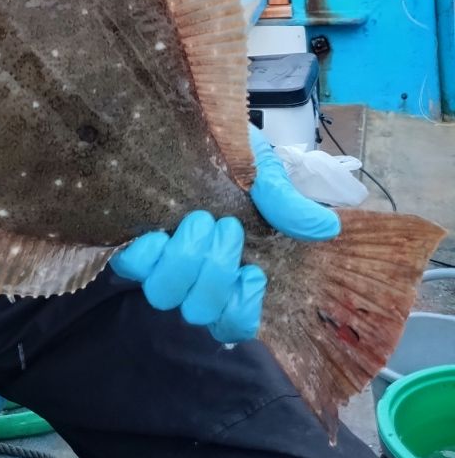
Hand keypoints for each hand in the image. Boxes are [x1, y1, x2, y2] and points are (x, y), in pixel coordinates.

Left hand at [108, 126, 340, 341]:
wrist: (202, 132)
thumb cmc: (238, 163)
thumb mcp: (268, 178)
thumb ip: (289, 206)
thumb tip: (326, 227)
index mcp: (234, 273)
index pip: (234, 326)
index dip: (240, 309)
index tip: (253, 272)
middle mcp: (197, 278)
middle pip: (198, 311)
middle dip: (216, 270)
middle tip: (227, 225)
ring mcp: (164, 263)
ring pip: (164, 295)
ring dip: (186, 260)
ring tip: (200, 219)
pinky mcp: (136, 244)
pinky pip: (131, 269)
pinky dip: (145, 255)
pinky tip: (159, 232)